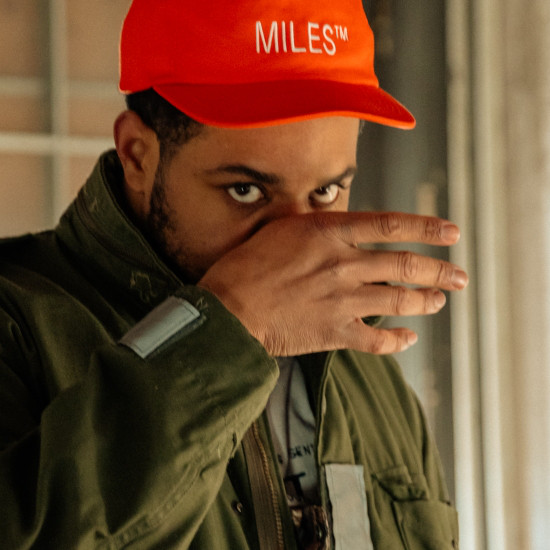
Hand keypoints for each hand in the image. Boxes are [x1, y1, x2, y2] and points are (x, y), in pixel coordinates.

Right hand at [198, 211, 467, 355]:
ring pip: (398, 300)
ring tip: (440, 302)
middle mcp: (343, 264)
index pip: (391, 225)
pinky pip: (377, 339)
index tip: (451, 233)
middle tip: (459, 277)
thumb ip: (319, 227)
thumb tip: (345, 227)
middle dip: (439, 271)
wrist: (228, 309)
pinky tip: (409, 338)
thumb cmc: (246, 266)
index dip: (427, 228)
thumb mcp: (281, 229)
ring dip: (426, 301)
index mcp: (329, 233)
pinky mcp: (335, 332)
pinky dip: (397, 340)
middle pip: (404, 265)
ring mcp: (342, 300)